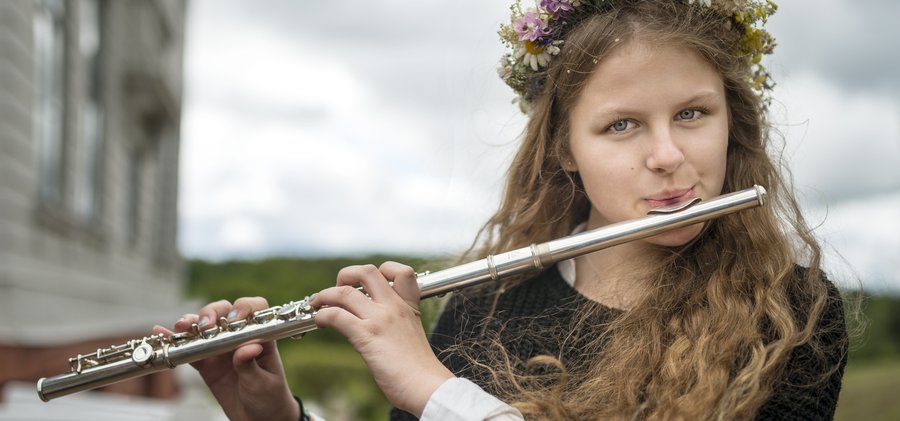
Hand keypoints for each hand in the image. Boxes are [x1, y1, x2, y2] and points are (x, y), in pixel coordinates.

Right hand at [154, 297, 299, 420]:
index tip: (234, 318)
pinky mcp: (207, 363)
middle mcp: (239, 337)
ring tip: (180, 326)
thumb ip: (251, 365)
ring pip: (204, 328)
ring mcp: (221, 349)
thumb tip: (248, 348)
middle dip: (212, 313)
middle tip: (205, 326)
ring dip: (190, 324)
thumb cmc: (269, 397)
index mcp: (260, 336)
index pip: (255, 309)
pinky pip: (189, 349)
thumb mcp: (262, 383)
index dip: (244, 307)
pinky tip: (162, 333)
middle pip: (224, 312)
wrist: (259, 418)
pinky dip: (176, 342)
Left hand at [312, 262, 454, 416]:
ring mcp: (380, 319)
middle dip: (346, 275)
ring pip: (345, 292)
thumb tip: (377, 328)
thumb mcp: (413, 336)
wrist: (426, 386)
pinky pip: (336, 315)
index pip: (402, 272)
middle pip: (367, 272)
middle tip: (338, 288)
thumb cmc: (420, 370)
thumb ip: (398, 325)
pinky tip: (320, 322)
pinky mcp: (366, 336)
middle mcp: (394, 307)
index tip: (370, 284)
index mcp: (409, 307)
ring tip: (317, 304)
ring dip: (325, 295)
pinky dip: (322, 315)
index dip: (383, 270)